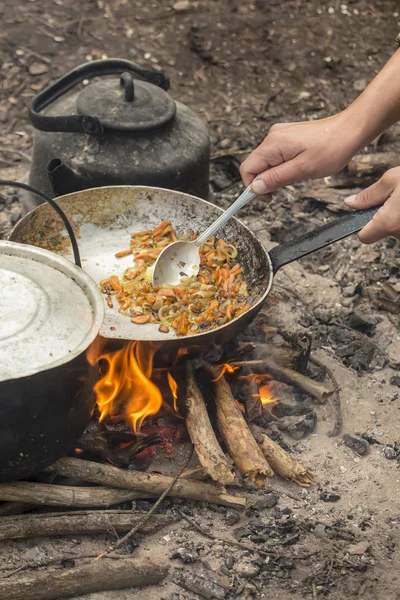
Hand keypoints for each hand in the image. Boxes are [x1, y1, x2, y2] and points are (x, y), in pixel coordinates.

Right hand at [240, 112, 361, 194]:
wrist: (350, 130)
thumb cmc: (332, 148)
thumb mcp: (302, 170)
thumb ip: (276, 179)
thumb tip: (255, 188)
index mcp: (273, 144)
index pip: (247, 168)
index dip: (252, 187)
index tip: (264, 199)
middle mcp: (273, 136)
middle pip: (256, 165)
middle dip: (266, 181)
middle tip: (284, 189)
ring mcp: (280, 135)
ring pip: (267, 162)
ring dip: (276, 174)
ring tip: (297, 176)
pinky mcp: (288, 137)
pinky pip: (277, 156)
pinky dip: (283, 166)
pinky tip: (299, 168)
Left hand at [344, 167, 399, 242]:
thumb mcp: (392, 180)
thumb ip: (369, 195)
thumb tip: (350, 202)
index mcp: (388, 222)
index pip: (364, 237)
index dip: (363, 225)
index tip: (367, 213)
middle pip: (382, 232)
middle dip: (385, 217)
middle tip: (394, 199)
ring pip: (395, 229)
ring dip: (397, 217)